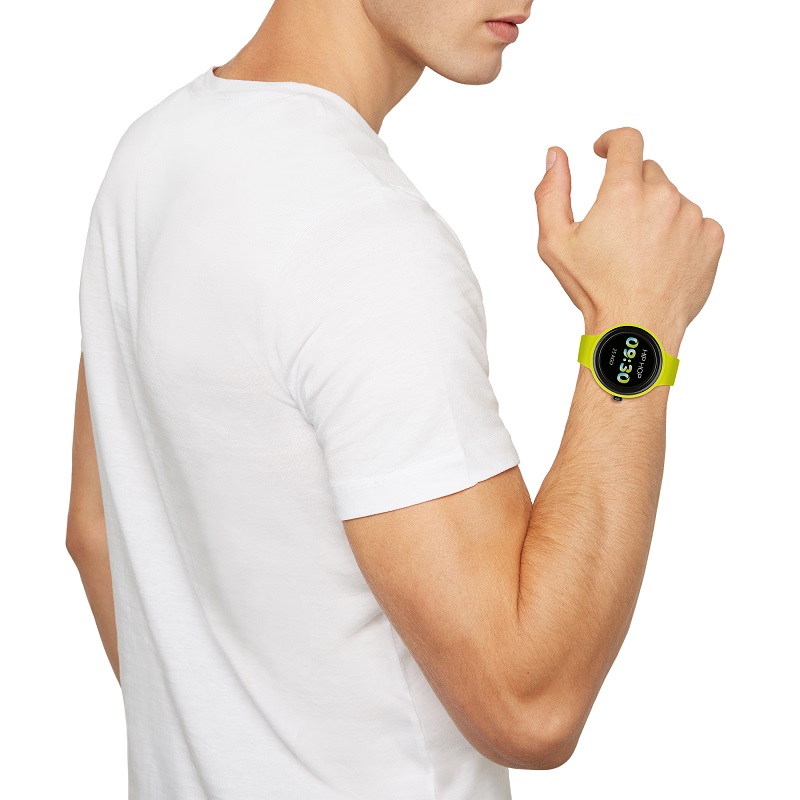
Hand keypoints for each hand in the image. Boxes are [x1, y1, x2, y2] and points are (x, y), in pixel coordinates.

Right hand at [534, 127, 723, 349]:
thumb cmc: (593, 288)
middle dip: (630, 190)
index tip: (605, 150)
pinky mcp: (711, 237)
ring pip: (672, 199)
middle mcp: (663, 197)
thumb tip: (556, 156)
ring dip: (655, 213)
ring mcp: (692, 217)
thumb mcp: (555, 242)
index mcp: (623, 192)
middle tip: (616, 228)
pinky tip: (661, 261)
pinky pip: (695, 222)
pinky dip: (679, 234)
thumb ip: (551, 192)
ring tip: (639, 253)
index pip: (627, 140)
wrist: (636, 328)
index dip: (612, 140)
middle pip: (648, 173)